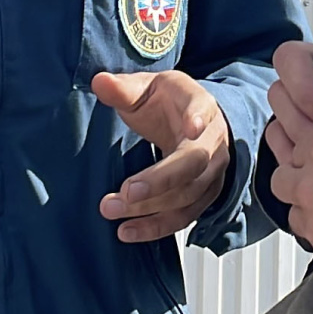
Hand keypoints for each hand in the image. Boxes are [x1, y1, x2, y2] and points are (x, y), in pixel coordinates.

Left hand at [92, 70, 233, 241]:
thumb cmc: (168, 102)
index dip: (198, 118)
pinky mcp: (203, 196)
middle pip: (193, 164)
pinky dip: (156, 227)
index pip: (202, 110)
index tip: (191, 127)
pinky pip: (183, 216)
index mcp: (200, 105)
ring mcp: (212, 172)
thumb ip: (124, 88)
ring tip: (112, 210)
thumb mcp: (148, 87)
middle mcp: (213, 141)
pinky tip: (127, 231)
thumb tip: (99, 82)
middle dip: (159, 181)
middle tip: (125, 192)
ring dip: (150, 209)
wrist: (193, 120)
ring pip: (187, 196)